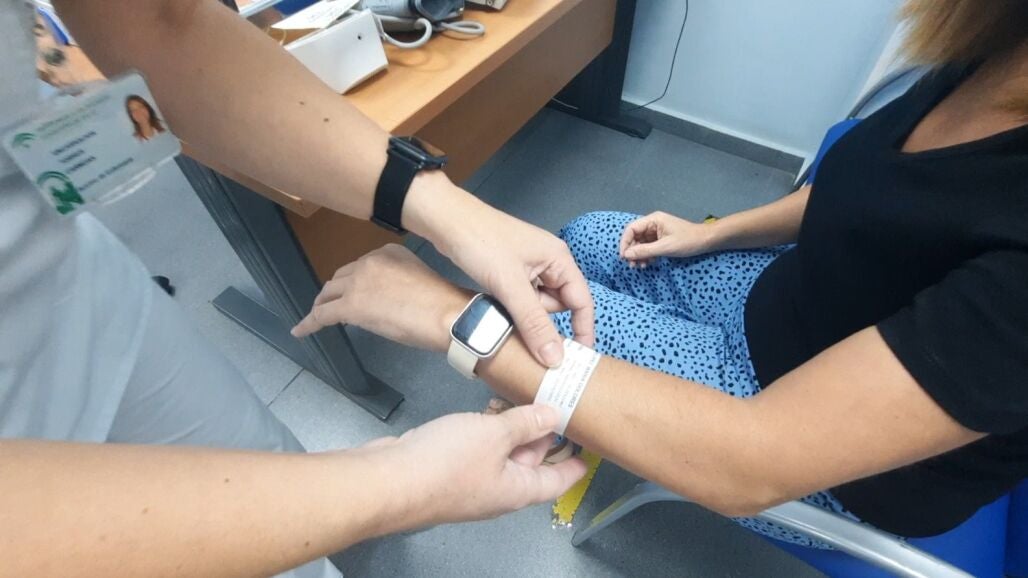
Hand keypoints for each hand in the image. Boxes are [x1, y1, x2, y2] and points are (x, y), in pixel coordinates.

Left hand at [290, 244, 465, 350]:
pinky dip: (309, 323)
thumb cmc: (444, 303)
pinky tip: (300, 331)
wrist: (448, 315)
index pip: (361, 267)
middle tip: (335, 306)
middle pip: (341, 277)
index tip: (356, 294)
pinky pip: (321, 315)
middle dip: (336, 292)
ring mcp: (357, 283)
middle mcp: (369, 261)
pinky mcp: (350, 306)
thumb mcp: (418, 280)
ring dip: (322, 305)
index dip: (355, 283)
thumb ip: (397, 282)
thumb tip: (385, 302)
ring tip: (317, 316)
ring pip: (328, 294)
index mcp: (388, 252)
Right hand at [363, 404, 586, 525]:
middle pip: (534, 462)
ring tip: (519, 398)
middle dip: (544, 433)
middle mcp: (499, 490)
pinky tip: (487, 408)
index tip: (589, 443)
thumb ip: (526, 422)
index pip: (560, 479)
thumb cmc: (443, 465)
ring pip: (505, 452)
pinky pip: (481, 448)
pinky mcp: (451, 468)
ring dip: (514, 427)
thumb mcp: (495, 434)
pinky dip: (489, 429)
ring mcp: (474, 480)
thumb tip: (553, 416)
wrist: (390, 480)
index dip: (576, 461)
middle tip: (554, 402)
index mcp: (519, 490)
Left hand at [404, 177, 594, 366]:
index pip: (582, 302)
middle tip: (516, 314)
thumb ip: (534, 324)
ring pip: (537, 304)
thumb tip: (556, 358)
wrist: (445, 221)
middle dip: (540, 317)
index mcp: (559, 259)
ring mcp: (530, 266)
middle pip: (559, 305)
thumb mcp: (510, 287)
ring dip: (523, 313)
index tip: (579, 358)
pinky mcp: (512, 271)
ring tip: (501, 302)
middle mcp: (549, 262)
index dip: (583, 330)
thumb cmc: (481, 242)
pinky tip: (496, 302)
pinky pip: (522, 299)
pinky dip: (512, 306)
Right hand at [619, 211, 717, 266]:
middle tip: (631, 265)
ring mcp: (657, 232)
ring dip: (638, 255)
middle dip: (632, 251)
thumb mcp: (665, 247)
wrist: (706, 241)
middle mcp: (653, 224)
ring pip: (641, 243)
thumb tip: (626, 255)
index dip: (625, 242)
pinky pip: (648, 247)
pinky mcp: (661, 239)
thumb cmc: (687, 241)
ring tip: (639, 267)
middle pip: (635, 237)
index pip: (631, 229)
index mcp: (653, 220)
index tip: (624, 256)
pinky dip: (646, 256)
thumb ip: (645, 251)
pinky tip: (647, 264)